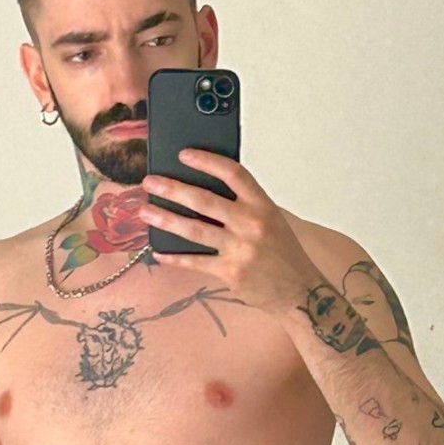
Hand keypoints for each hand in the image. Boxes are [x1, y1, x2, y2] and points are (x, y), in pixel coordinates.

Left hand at [140, 149, 310, 312]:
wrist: (298, 291)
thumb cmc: (283, 254)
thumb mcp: (271, 220)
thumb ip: (244, 206)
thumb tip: (203, 192)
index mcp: (262, 206)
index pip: (233, 174)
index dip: (207, 161)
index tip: (184, 154)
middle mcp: (251, 224)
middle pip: (205, 200)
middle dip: (172, 189)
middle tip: (150, 182)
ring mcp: (240, 249)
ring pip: (194, 229)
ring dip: (165, 218)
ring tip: (145, 210)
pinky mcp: (230, 272)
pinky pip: (195, 262)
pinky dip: (174, 258)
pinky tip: (158, 253)